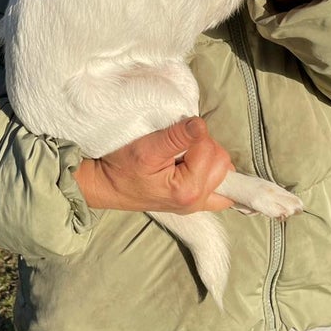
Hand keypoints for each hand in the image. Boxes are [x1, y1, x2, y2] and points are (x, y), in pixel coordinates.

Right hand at [73, 117, 234, 213]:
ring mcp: (197, 205)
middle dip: (205, 147)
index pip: (210, 150)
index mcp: (187, 190)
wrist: (107, 186)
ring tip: (183, 156)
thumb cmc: (122, 168)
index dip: (194, 135)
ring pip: (224, 172)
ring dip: (208, 158)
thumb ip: (176, 136)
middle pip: (222, 162)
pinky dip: (213, 173)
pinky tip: (199, 166)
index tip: (172, 137)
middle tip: (179, 146)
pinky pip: (220, 188)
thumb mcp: (147, 148)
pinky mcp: (194, 202)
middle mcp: (197, 202)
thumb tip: (200, 125)